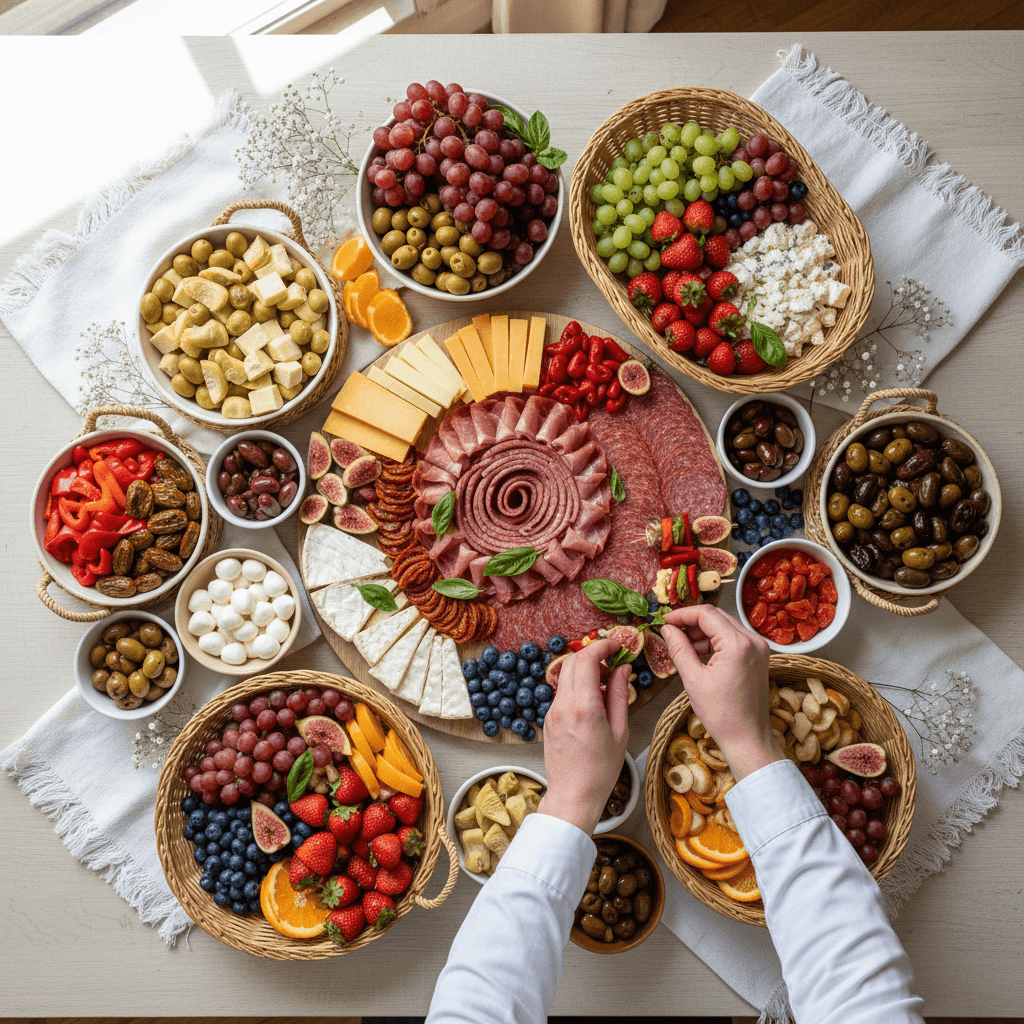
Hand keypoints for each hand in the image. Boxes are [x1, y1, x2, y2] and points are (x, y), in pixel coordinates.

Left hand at [538, 638, 629, 835]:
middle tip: (613, 662)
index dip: (602, 646)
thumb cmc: (600, 770)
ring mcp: (552, 711)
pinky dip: (577, 684)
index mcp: (583, 707)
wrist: (573, 795)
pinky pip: (562, 690)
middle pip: (572, 660)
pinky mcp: (548, 718)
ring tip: (605, 683)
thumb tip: (622, 668)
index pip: (586, 659)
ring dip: (584, 669)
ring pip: (565, 674)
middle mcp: (563, 705)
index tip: (617, 645)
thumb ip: (619, 694)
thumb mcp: (620, 731)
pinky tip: (593, 699)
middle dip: (593, 654)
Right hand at [661, 605, 782, 780]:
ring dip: (703, 632)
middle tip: (670, 630)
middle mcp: (753, 641)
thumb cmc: (722, 714)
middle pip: (717, 617)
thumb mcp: (693, 679)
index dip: (682, 614)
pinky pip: (733, 639)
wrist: (748, 738)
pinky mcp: (758, 657)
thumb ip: (679, 648)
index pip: (706, 614)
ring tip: (683, 645)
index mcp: (738, 645)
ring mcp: (758, 649)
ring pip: (725, 626)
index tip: (665, 620)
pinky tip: (699, 653)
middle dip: (691, 622)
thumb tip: (667, 629)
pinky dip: (715, 642)